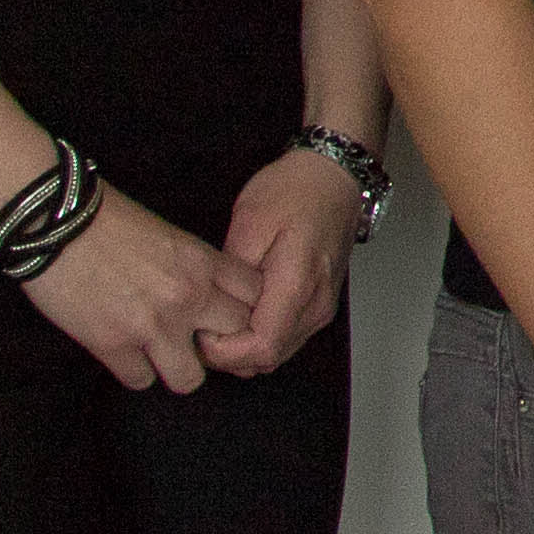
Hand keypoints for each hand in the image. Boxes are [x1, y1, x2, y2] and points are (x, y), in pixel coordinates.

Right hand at [22, 192, 265, 393]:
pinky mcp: (112, 345)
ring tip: (161, 356)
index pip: (256, 297)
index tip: (227, 313)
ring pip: (190, 379)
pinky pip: (141, 382)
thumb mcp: (170, 237)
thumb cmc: (109, 222)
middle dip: (219, 343)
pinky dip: (134, 372)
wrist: (57, 221)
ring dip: (176, 369)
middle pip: (236, 338)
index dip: (244, 309)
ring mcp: (152, 325)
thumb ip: (196, 268)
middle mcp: (187, 296)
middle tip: (197, 341)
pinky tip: (125, 354)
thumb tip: (210, 297)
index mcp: (203, 263)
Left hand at [202, 150, 366, 376]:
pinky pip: (287, 338)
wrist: (334, 175)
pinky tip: (240, 315)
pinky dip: (260, 338)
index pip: (261, 347)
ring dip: (243, 348)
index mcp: (299, 283)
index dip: (224, 352)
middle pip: (269, 358)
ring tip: (217, 319)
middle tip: (200, 326)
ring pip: (277, 354)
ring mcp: (322, 308)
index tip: (199, 332)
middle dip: (229, 354)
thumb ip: (232, 276)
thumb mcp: (249, 223)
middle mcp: (317, 304)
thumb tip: (213, 313)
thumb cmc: (293, 191)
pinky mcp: (321, 305)